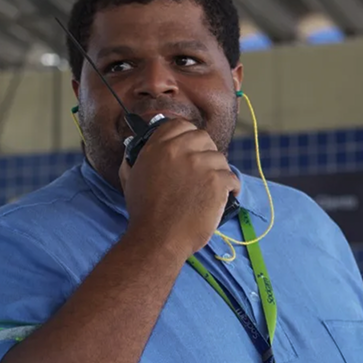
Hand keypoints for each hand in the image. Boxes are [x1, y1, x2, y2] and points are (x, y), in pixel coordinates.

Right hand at [119, 117, 240, 259]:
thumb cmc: (143, 212)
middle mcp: (179, 150)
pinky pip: (232, 177)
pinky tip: (223, 197)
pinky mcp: (217, 181)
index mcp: (158, 146)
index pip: (180, 125)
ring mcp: (200, 164)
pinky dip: (231, 188)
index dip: (187, 135)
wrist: (158, 237)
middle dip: (205, 152)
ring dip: (218, 172)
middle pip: (203, 137)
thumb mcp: (130, 178)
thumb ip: (133, 159)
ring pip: (220, 158)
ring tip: (211, 189)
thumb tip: (133, 148)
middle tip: (202, 171)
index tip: (190, 148)